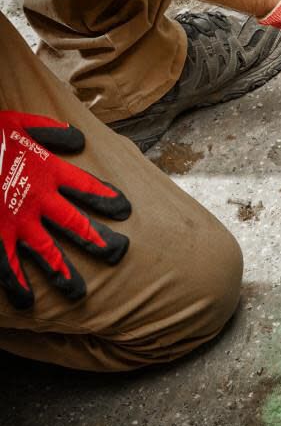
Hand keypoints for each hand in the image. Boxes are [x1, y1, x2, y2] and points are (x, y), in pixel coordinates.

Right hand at [0, 112, 130, 309]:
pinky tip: (27, 302)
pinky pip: (6, 264)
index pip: (87, 188)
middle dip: (99, 241)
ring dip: (63, 273)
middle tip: (119, 254)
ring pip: (46, 252)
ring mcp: (15, 220)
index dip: (106, 199)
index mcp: (48, 171)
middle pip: (76, 224)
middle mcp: (38, 199)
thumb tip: (78, 140)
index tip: (124, 211)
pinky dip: (16, 284)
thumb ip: (50, 132)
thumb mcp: (19, 123)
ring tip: (79, 293)